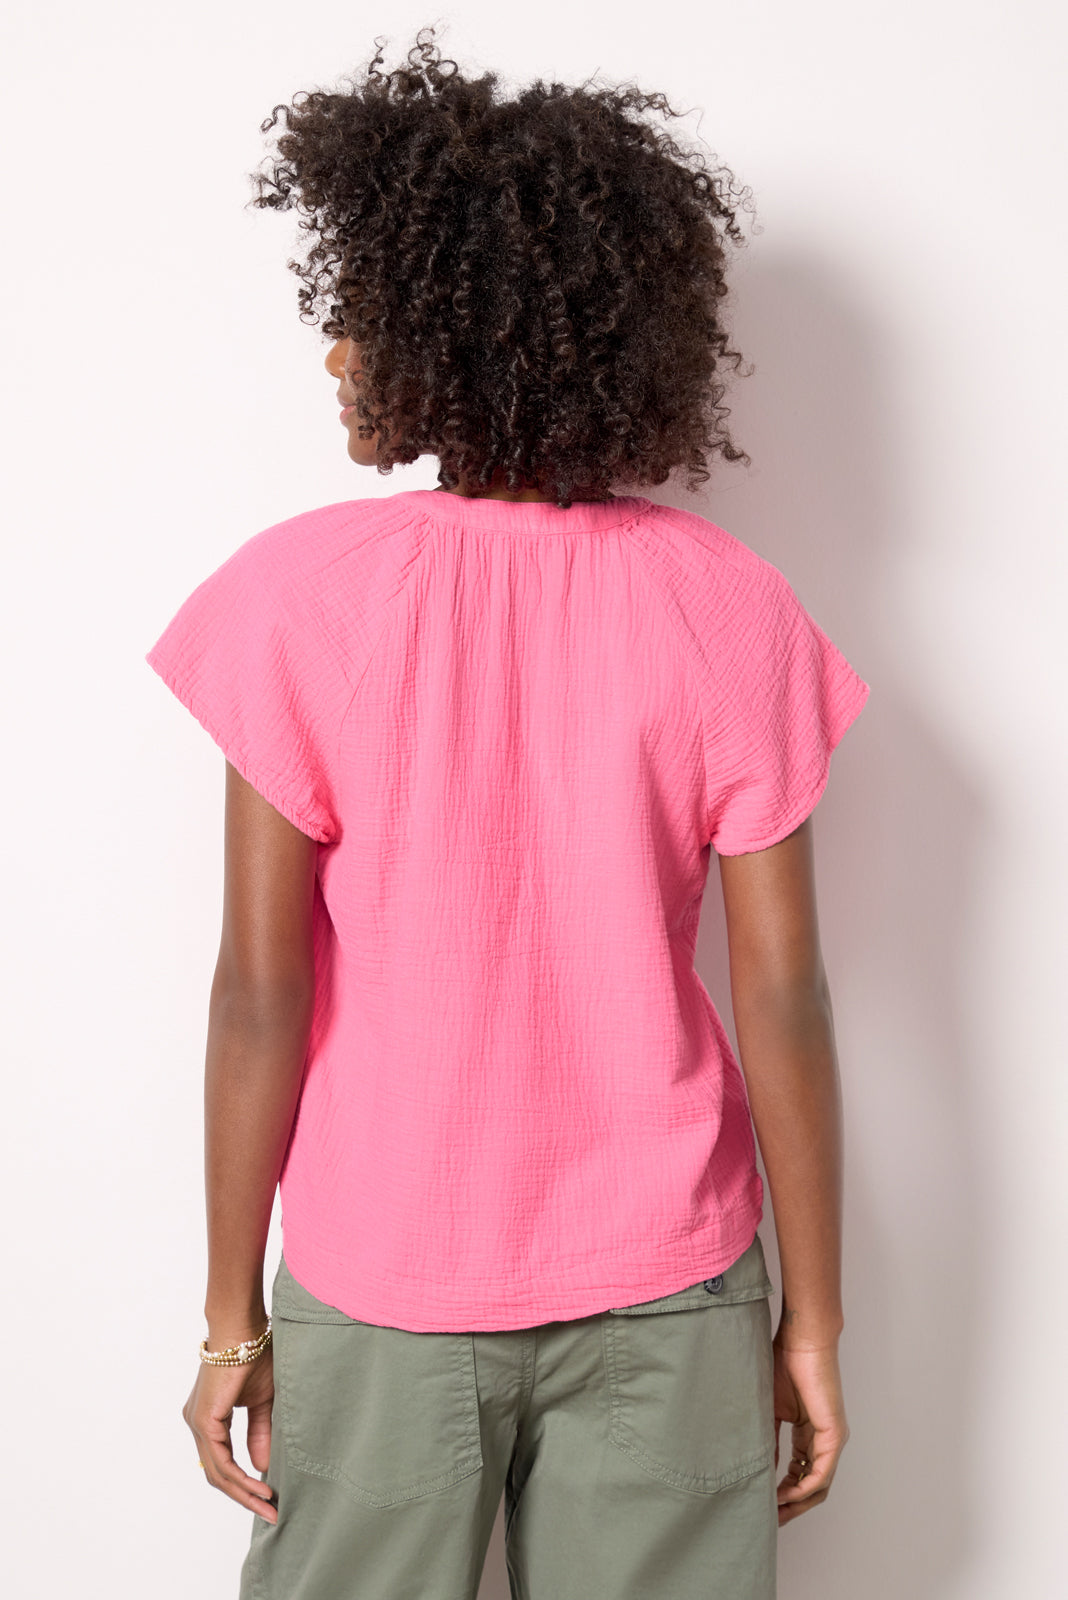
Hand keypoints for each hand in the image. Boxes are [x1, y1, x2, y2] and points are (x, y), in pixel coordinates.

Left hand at [182, 1347, 276, 1522]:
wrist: (244, 1331)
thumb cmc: (255, 1356)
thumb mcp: (262, 1403)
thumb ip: (260, 1434)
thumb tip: (262, 1468)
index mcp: (208, 1419)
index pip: (223, 1463)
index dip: (244, 1485)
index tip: (268, 1498)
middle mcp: (197, 1424)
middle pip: (217, 1474)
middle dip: (244, 1496)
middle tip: (270, 1512)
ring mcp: (197, 1423)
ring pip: (218, 1471)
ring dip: (243, 1491)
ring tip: (268, 1503)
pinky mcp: (203, 1421)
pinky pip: (220, 1459)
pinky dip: (239, 1476)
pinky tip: (258, 1484)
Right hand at [772, 1334, 848, 1525]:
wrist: (801, 1340)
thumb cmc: (784, 1362)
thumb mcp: (770, 1409)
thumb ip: (768, 1439)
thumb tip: (759, 1468)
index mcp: (808, 1434)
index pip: (799, 1474)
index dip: (782, 1493)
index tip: (763, 1504)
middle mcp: (824, 1440)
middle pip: (811, 1487)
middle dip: (790, 1506)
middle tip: (770, 1519)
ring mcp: (832, 1439)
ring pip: (819, 1485)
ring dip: (797, 1502)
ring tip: (775, 1511)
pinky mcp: (834, 1434)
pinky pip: (822, 1473)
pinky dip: (804, 1488)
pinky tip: (786, 1494)